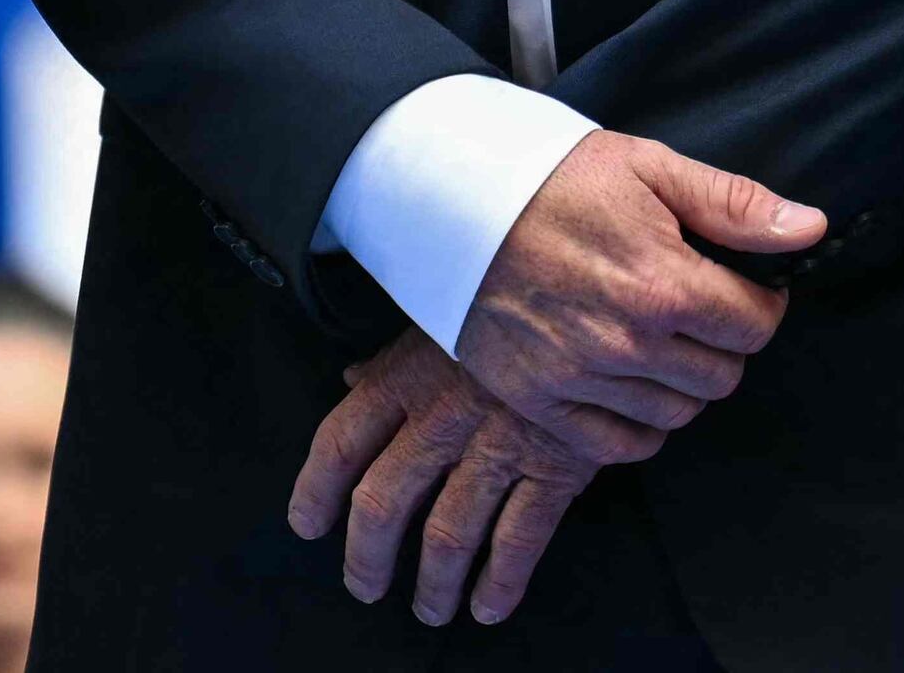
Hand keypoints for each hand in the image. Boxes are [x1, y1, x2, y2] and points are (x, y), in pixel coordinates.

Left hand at [286, 329, 601, 626]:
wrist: (597, 295)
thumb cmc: (510, 300)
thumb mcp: (442, 316)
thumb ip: (394, 359)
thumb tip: (352, 378)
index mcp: (407, 376)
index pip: (339, 443)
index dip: (314, 491)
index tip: (307, 524)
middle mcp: (442, 418)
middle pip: (383, 503)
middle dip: (367, 557)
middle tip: (365, 584)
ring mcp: (497, 447)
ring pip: (447, 534)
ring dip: (433, 584)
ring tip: (429, 608)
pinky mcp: (553, 467)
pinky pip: (518, 540)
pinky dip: (500, 582)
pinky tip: (488, 604)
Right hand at [453, 131, 822, 453]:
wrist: (450, 199)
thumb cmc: (552, 177)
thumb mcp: (649, 168)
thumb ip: (733, 204)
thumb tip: (809, 228)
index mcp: (663, 284)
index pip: (755, 326)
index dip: (760, 302)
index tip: (741, 285)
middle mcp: (627, 343)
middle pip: (722, 376)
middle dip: (723, 342)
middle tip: (697, 309)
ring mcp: (581, 380)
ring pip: (678, 413)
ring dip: (682, 380)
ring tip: (659, 337)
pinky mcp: (541, 403)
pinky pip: (621, 445)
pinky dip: (638, 421)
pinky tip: (630, 380)